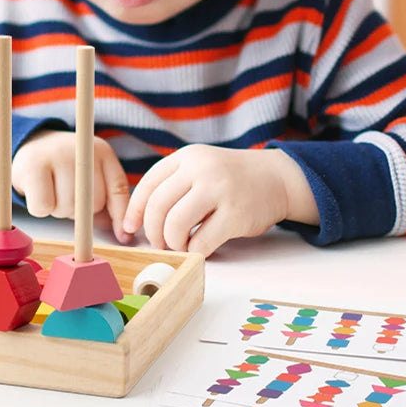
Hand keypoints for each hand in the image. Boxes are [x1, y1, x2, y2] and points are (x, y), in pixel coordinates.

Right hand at [12, 130, 132, 243]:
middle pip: (92, 203)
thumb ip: (109, 200)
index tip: (123, 236)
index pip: (118, 188)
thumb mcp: (93, 175)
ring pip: (67, 206)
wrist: (33, 144)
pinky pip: (43, 207)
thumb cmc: (66, 168)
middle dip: (81, 211)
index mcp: (101, 151)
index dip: (120, 216)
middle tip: (68, 197)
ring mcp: (57, 155)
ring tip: (53, 192)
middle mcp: (81, 149)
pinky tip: (38, 193)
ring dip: (59, 210)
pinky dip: (40, 209)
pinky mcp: (32, 166)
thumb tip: (123, 235)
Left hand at [122, 144, 317, 255]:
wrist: (275, 178)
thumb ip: (173, 183)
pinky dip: (195, 250)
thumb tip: (138, 217)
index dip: (135, 210)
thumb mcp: (199, 166)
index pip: (148, 184)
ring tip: (180, 245)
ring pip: (176, 224)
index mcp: (187, 157)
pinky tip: (200, 247)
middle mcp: (201, 169)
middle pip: (158, 206)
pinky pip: (202, 241)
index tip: (130, 228)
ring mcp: (219, 190)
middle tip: (159, 242)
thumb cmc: (229, 178)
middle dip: (153, 231)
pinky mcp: (236, 215)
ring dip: (173, 242)